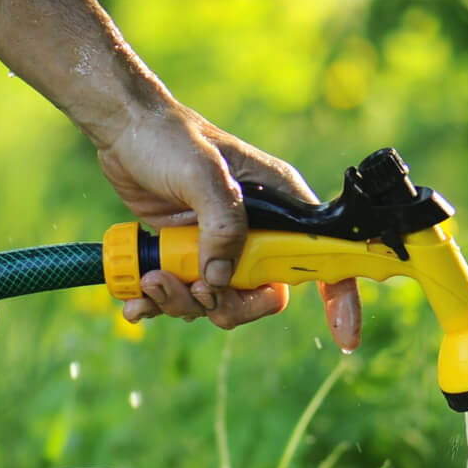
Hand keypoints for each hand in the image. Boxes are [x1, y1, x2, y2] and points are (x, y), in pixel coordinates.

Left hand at [96, 103, 361, 350]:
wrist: (123, 130)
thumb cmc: (168, 138)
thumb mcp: (202, 171)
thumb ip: (221, 223)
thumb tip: (220, 280)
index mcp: (280, 205)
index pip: (323, 256)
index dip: (340, 298)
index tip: (344, 338)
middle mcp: (256, 231)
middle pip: (265, 295)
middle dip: (229, 306)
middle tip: (196, 293)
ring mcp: (220, 246)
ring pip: (218, 301)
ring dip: (181, 303)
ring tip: (149, 280)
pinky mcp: (187, 256)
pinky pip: (183, 297)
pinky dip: (158, 304)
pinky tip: (135, 299)